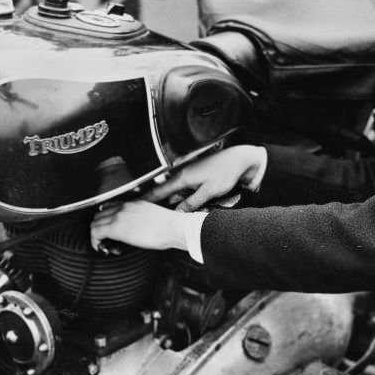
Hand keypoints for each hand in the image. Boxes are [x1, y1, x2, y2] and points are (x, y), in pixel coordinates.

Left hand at [89, 200, 187, 252]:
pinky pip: (96, 232)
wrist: (174, 227)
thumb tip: (142, 230)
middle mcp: (124, 207)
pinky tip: (100, 247)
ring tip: (102, 243)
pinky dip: (95, 241)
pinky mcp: (116, 228)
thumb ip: (144, 219)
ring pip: (95, 222)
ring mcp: (119, 216)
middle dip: (99, 226)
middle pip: (100, 214)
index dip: (106, 219)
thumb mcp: (155, 217)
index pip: (111, 207)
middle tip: (104, 238)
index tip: (108, 228)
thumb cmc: (171, 226)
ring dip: (96, 234)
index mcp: (134, 204)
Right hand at [144, 145, 265, 211]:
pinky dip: (183, 198)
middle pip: (165, 192)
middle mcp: (183, 174)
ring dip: (174, 202)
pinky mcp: (197, 176)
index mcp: (183, 177)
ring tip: (167, 213)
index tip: (134, 206)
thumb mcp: (209, 192)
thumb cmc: (226, 172)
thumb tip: (178, 213)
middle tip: (147, 215)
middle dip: (158, 203)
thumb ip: (192, 203)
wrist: (240, 160)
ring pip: (176, 192)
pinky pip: (184, 189)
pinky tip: (186, 205)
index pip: (158, 191)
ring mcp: (190, 174)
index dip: (145, 199)